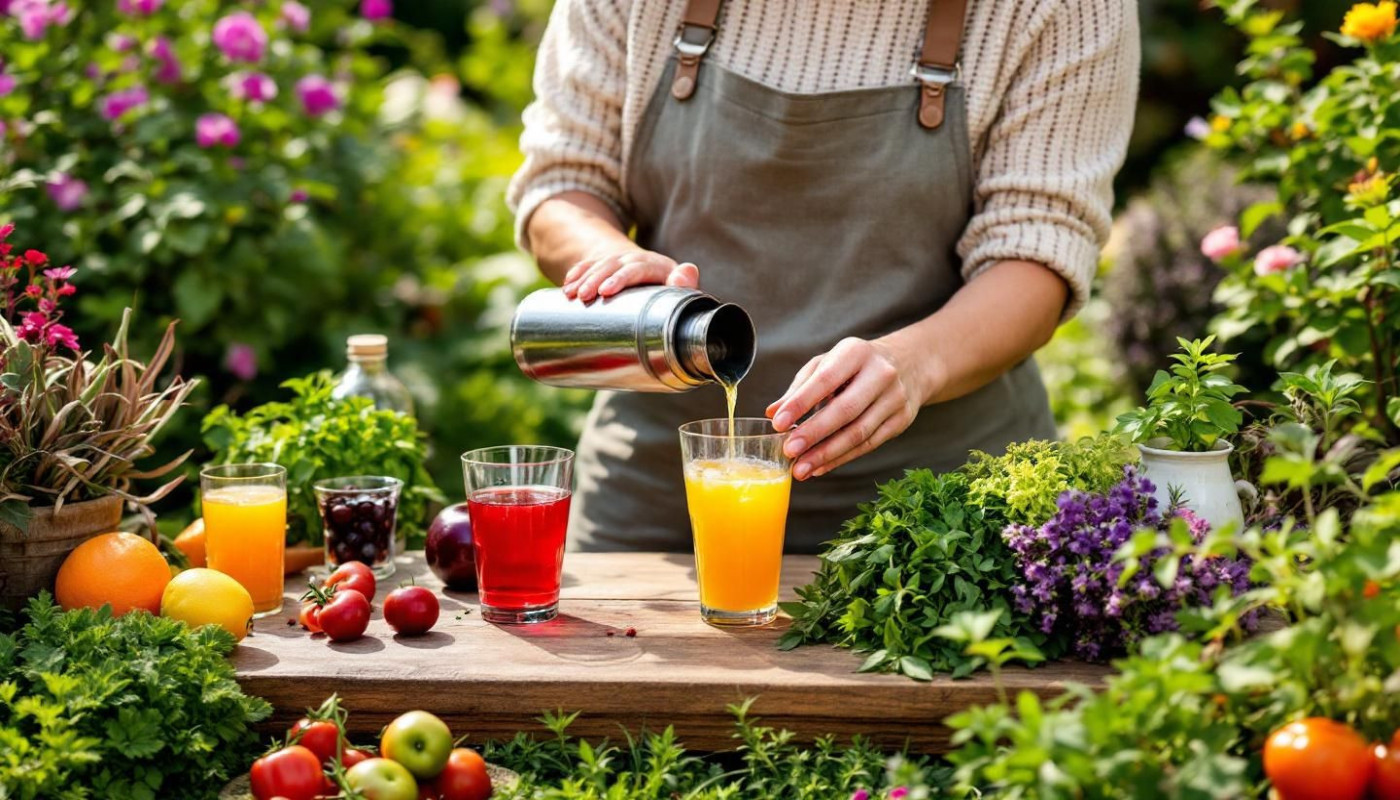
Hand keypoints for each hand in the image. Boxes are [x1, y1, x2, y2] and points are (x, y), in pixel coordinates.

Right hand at [561, 248, 699, 302]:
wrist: (660, 282)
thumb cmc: (673, 296)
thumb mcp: (681, 291)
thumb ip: (686, 286)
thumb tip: (685, 273)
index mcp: (658, 266)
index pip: (637, 268)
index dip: (620, 278)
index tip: (605, 292)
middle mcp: (638, 260)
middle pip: (614, 265)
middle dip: (596, 279)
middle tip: (583, 297)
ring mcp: (621, 261)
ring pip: (600, 265)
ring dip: (584, 278)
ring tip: (571, 294)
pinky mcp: (608, 265)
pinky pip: (590, 265)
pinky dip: (578, 273)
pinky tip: (567, 284)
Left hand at [765, 337, 927, 480]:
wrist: (909, 364)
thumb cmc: (856, 365)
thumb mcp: (828, 363)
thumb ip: (800, 387)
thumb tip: (773, 412)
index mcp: (856, 352)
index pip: (825, 379)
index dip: (801, 403)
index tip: (779, 424)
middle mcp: (880, 373)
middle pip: (845, 410)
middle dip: (814, 434)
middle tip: (789, 451)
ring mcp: (895, 398)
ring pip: (858, 432)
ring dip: (827, 454)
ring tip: (801, 468)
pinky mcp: (901, 420)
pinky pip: (869, 444)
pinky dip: (842, 458)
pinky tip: (821, 467)